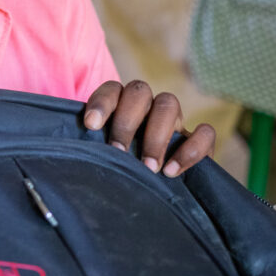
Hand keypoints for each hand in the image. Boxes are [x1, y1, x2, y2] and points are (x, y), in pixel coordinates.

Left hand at [83, 80, 214, 176]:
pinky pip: (205, 132)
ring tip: (148, 168)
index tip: (90, 126)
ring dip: (156, 135)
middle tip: (119, 152)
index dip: (101, 103)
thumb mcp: (101, 153)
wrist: (150, 186)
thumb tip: (71, 152)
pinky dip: (191, 150)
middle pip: (139, 92)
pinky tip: (172, 172)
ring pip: (169, 104)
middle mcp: (147, 106)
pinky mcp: (198, 140)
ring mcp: (174, 121)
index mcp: (121, 104)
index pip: (112, 89)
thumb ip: (89, 147)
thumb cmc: (117, 165)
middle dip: (127, 122)